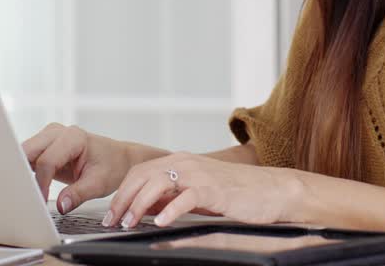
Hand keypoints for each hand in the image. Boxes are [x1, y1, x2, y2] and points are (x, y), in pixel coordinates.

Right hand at [21, 122, 134, 213]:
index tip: (41, 201)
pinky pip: (27, 157)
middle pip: (28, 151)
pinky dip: (25, 172)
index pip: (47, 160)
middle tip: (27, 197)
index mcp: (74, 137)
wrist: (118, 159)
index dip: (41, 183)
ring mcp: (49, 137)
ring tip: (28, 193)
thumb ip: (78, 195)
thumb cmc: (112, 166)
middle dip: (24, 174)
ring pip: (23, 153)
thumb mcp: (99, 184)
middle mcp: (58, 132)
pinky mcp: (44, 146)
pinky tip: (30, 187)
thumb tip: (60, 206)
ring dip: (23, 173)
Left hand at [106, 152, 303, 228]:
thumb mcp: (197, 192)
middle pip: (143, 176)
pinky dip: (171, 210)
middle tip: (114, 221)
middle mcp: (187, 163)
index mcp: (181, 162)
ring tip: (131, 223)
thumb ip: (172, 195)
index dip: (122, 192)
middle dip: (123, 200)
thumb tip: (145, 206)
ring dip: (140, 204)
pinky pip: (186, 197)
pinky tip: (161, 222)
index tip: (112, 213)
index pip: (140, 172)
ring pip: (158, 183)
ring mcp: (200, 174)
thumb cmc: (237, 193)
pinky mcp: (214, 189)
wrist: (272, 189)